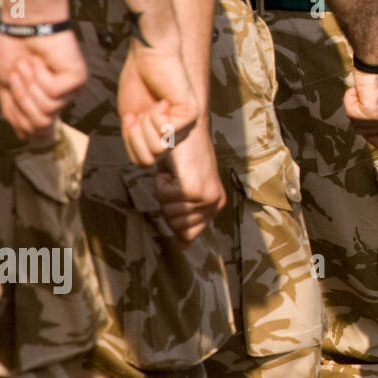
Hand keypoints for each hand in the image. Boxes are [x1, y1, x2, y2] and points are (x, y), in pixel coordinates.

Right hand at [0, 29, 86, 139]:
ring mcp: (71, 90)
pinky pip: (53, 93)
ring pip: (47, 110)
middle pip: (40, 123)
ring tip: (28, 64)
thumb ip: (14, 112)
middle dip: (21, 99)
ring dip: (29, 85)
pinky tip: (40, 61)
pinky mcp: (78, 79)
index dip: (20, 118)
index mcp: (46, 101)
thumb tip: (26, 138)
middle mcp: (62, 99)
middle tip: (17, 73)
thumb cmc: (14, 49)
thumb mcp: (6, 86)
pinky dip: (39, 76)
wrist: (22, 25)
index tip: (12, 90)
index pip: (37, 129)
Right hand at [118, 41, 198, 165]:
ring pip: (158, 149)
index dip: (130, 143)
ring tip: (152, 105)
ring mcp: (187, 125)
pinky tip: (162, 100)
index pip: (143, 162)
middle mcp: (178, 134)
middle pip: (149, 160)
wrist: (149, 55)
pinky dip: (155, 117)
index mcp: (163, 135)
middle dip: (135, 137)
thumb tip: (145, 165)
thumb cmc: (140, 81)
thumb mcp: (132, 120)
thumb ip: (138, 142)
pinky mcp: (192, 115)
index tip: (131, 119)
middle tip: (139, 112)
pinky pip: (166, 133)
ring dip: (145, 126)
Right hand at [153, 123, 225, 247]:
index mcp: (215, 205)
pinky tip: (173, 169)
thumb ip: (185, 219)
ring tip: (175, 174)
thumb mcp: (183, 192)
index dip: (173, 213)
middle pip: (175, 226)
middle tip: (175, 180)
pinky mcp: (194, 190)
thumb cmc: (181, 159)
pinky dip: (161, 182)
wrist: (185, 130)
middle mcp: (215, 203)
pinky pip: (163, 198)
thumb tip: (183, 248)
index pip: (186, 234)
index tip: (178, 191)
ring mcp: (206, 197)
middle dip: (167, 203)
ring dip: (164, 192)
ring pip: (168, 213)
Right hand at [344, 67, 377, 149]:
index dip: (369, 131)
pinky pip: (350, 113)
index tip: (367, 115)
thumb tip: (372, 135)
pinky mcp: (373, 114)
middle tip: (366, 96)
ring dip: (354, 105)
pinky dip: (349, 99)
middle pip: (365, 134)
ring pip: (356, 124)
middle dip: (359, 115)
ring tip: (365, 90)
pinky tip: (360, 89)